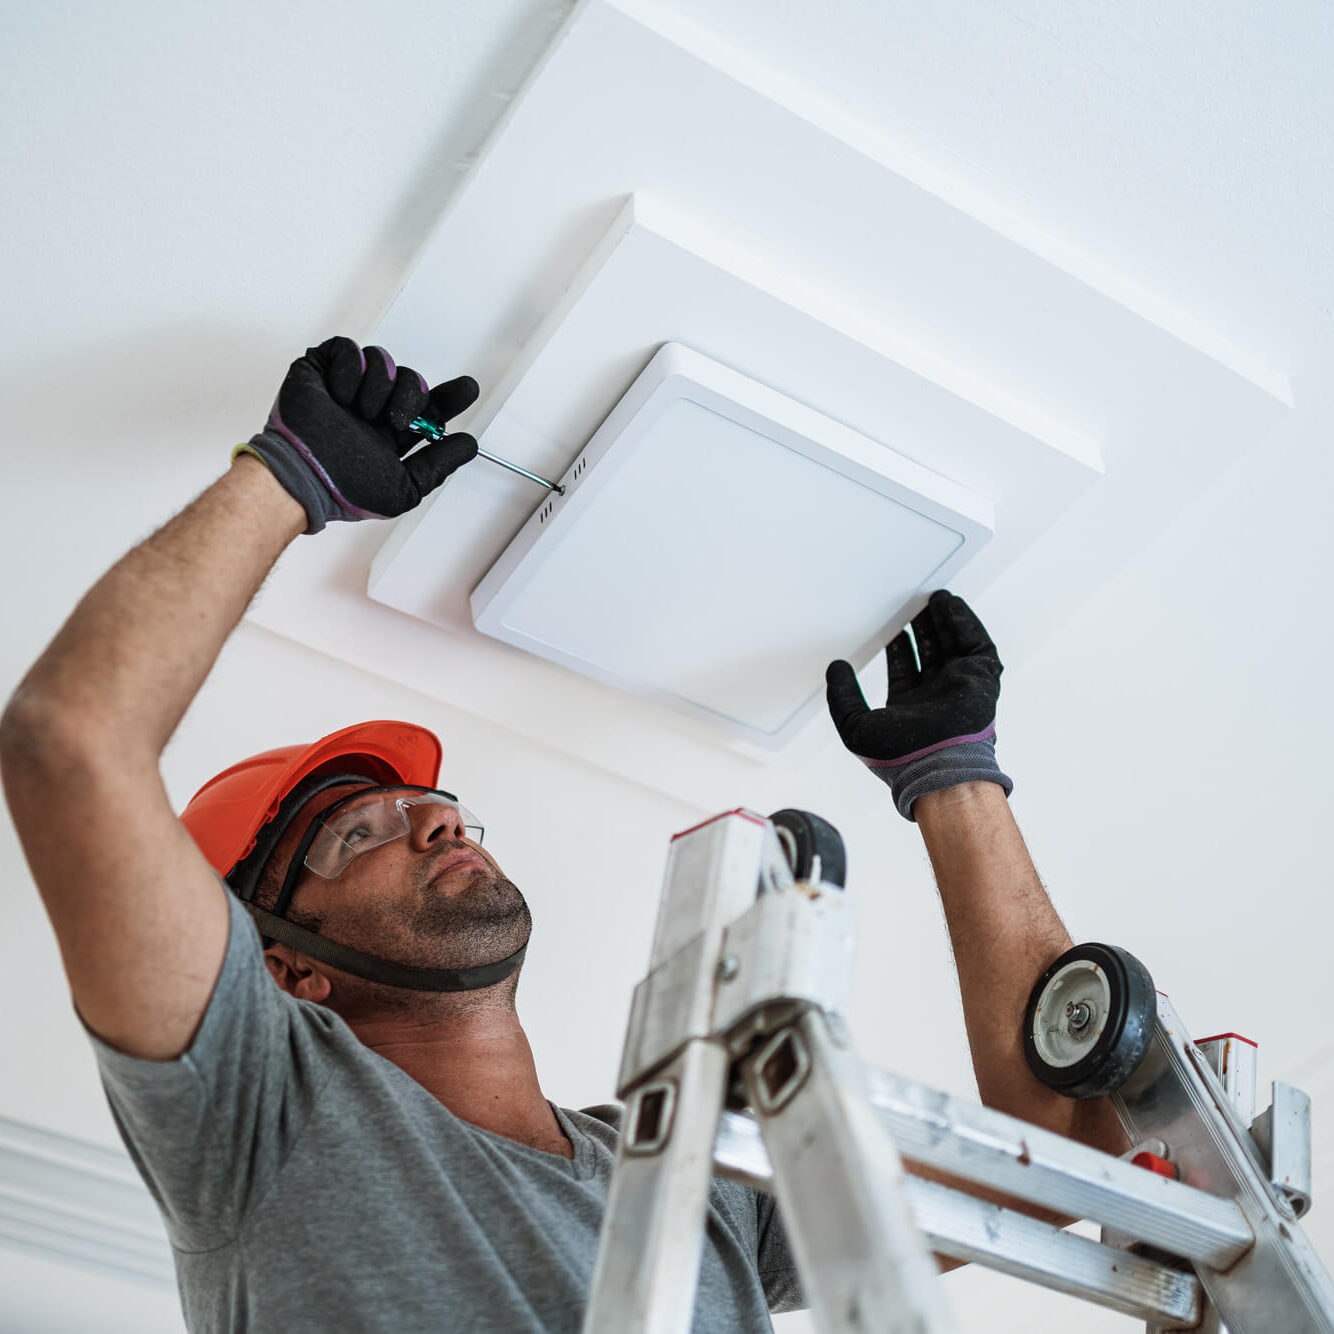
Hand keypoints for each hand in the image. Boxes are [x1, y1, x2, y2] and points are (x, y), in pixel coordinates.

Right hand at [237, 336, 479, 532]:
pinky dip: (350, 373)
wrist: (305, 475)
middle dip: (412, 397)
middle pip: (412, 380)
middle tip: (396, 420)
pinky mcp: (322, 369)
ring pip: (384, 362)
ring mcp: (348, 387)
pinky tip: (340, 398)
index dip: (450, 397)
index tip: (467, 390)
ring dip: (378, 389)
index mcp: (391, 433)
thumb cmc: (346, 489)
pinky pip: (350, 351)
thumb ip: (438, 465)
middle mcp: (373, 408)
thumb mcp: (406, 488)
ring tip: (360, 413)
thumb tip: (467, 445)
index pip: (428, 407)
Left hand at [825, 590, 1012, 820]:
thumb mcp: (855, 724)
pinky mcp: (982, 680)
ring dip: (944, 621)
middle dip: (923, 630)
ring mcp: (961, 688)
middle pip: (930, 654)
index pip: (904, 671)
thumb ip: (842, 695)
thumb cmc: (899, 756)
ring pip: (953, 646)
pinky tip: (951, 607)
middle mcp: (937, 698)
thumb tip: (835, 668)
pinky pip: (976, 645)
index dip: (898, 649)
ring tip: (934, 599)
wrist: (938, 765)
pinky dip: (965, 624)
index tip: (892, 629)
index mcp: (911, 710)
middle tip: (914, 606)